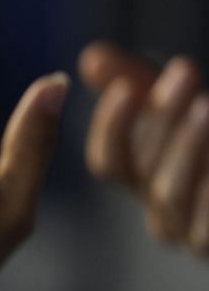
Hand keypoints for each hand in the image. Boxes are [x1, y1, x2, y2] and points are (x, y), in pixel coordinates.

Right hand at [80, 42, 208, 256]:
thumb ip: (138, 83)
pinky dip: (207, 188)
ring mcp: (190, 234)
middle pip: (140, 170)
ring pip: (167, 193)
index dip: (110, 125)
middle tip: (183, 70)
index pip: (108, 160)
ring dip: (184, 147)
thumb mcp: (185, 107)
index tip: (125, 86)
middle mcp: (162, 212)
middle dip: (160, 117)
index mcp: (147, 182)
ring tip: (206, 106)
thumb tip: (92, 56)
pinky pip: (206, 224)